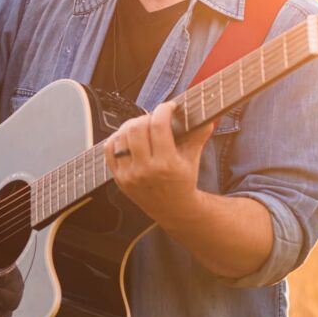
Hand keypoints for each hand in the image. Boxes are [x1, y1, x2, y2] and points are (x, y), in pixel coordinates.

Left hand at [104, 102, 213, 227]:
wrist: (172, 209)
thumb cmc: (183, 181)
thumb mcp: (192, 159)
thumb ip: (199, 136)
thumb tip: (209, 117)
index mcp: (167, 164)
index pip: (159, 126)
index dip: (163, 110)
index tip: (168, 107)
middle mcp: (146, 170)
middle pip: (136, 128)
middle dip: (146, 117)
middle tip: (154, 119)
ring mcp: (130, 175)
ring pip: (121, 136)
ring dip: (131, 126)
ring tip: (142, 127)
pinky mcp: (119, 178)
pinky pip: (109, 149)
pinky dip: (117, 138)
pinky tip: (128, 137)